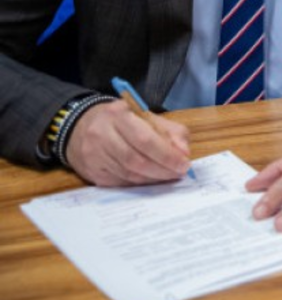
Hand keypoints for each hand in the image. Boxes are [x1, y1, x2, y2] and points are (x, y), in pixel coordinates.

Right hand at [65, 99, 190, 185]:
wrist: (79, 127)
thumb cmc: (121, 121)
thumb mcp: (146, 117)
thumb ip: (170, 131)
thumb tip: (184, 153)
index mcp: (118, 115)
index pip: (145, 140)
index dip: (167, 155)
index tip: (184, 164)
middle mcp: (101, 135)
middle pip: (136, 160)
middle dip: (162, 170)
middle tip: (178, 173)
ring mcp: (93, 155)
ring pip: (128, 174)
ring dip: (152, 179)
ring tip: (168, 176)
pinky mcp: (91, 172)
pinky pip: (119, 182)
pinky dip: (139, 183)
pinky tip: (150, 180)